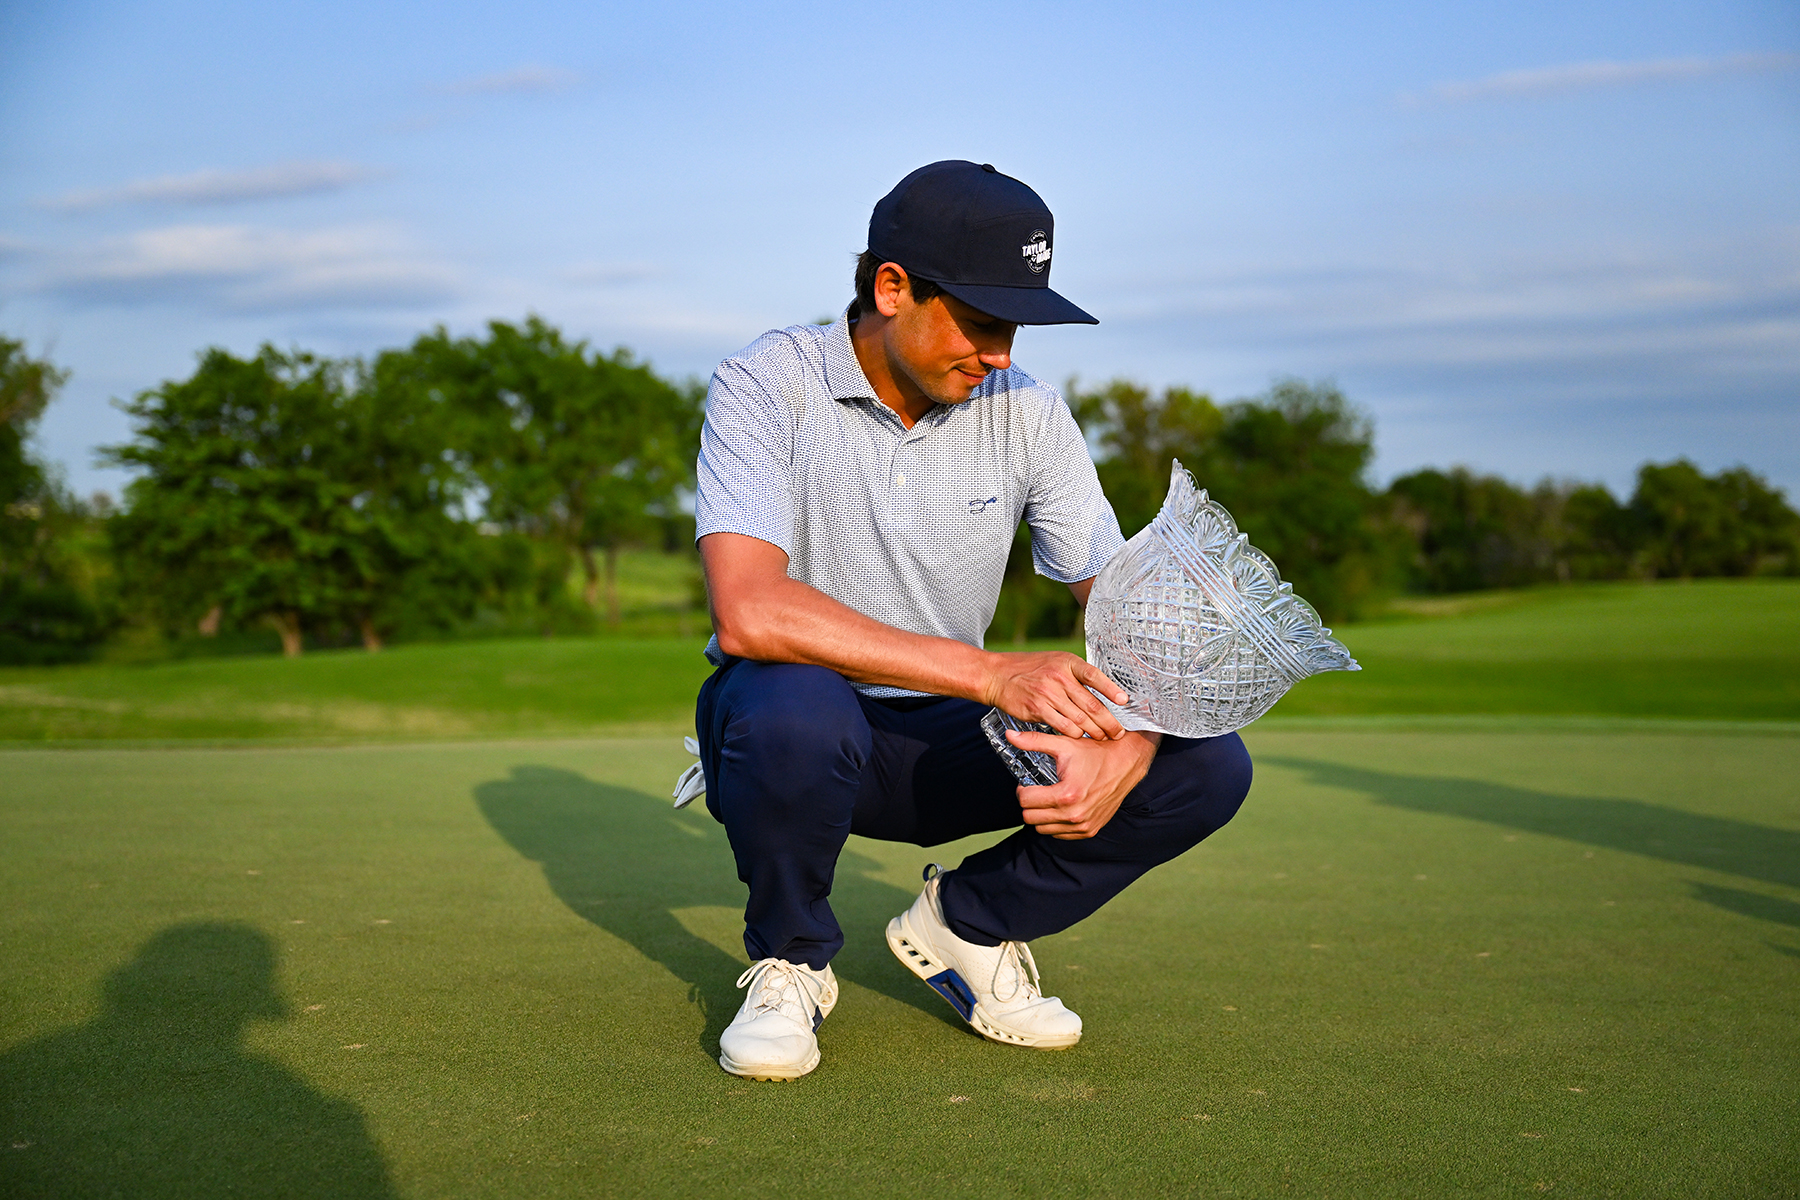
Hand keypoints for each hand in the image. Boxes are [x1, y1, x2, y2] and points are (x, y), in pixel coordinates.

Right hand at [986, 651, 1128, 740]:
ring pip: (1079, 719)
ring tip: (1102, 738)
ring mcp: (1047, 694)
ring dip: (1093, 732)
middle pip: (1091, 704)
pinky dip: (1074, 735)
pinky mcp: (1037, 709)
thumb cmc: (1029, 669)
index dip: (1111, 689)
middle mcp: (1058, 677)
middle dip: (1108, 722)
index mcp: (1067, 662)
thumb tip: (1103, 692)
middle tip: (1118, 732)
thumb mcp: (1055, 662)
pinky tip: (1080, 738)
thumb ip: (1076, 675)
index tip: (1125, 701)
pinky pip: (1063, 726)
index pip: (1094, 675)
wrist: (997, 675)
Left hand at [1008, 728, 1159, 839]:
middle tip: (1035, 791)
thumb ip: (1033, 741)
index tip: (1027, 784)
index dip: (1022, 790)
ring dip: (1041, 816)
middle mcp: (1075, 814)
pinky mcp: (1090, 830)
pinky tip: (1060, 808)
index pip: (1026, 801)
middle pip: (1031, 818)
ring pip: (1043, 829)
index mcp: (1066, 795)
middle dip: (1029, 803)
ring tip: (1048, 799)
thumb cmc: (1096, 753)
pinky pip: (1060, 834)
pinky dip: (1056, 824)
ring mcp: (1083, 825)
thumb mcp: (1063, 744)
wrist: (1126, 763)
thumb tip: (1010, 735)